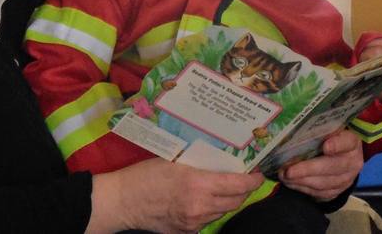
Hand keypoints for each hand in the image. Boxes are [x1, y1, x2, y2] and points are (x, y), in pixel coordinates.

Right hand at [86, 158, 264, 233]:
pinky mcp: (186, 231)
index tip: (258, 172)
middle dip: (244, 190)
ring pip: (223, 211)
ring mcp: (194, 222)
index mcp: (197, 185)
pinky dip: (212, 208)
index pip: (237, 185)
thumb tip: (218, 155)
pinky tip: (205, 198)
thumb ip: (198, 161)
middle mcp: (200, 207)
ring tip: (226, 185)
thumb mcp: (173, 159)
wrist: (123, 201)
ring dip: (229, 200)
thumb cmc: (146, 174)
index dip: (252, 180)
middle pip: (235, 201)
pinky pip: (208, 219)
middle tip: (245, 176)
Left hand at [278, 129, 362, 201]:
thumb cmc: (329, 136)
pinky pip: (320, 193)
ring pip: (324, 183)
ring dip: (302, 180)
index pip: (347, 142)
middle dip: (308, 169)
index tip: (325, 147)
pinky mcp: (337, 191)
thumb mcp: (327, 128)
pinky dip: (303, 188)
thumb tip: (292, 119)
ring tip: (284, 176)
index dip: (337, 144)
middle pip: (331, 166)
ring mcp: (346, 179)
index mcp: (351, 142)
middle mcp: (352, 162)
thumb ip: (316, 126)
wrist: (342, 156)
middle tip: (289, 170)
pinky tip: (291, 182)